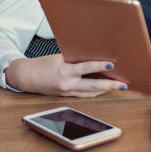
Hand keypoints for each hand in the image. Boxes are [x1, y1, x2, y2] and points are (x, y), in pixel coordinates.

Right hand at [4, 54, 126, 96]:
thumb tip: (95, 54)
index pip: (86, 68)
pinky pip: (85, 95)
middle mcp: (66, 84)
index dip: (99, 67)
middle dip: (109, 85)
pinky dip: (96, 91)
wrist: (27, 77)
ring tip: (119, 86)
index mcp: (64, 71)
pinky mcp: (67, 96)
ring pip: (90, 93)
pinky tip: (105, 88)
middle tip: (123, 84)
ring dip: (105, 90)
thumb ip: (76, 58)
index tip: (112, 65)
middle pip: (92, 86)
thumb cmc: (44, 64)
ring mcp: (67, 92)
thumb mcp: (60, 57)